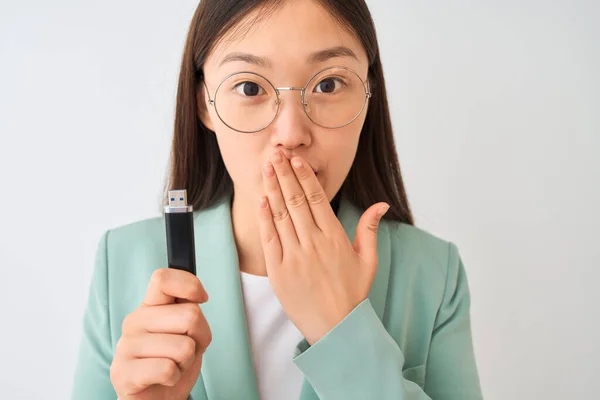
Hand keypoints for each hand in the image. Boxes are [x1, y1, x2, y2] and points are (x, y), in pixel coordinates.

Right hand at [110, 268, 211, 399]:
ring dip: (186, 362)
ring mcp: (125, 346)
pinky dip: (174, 377)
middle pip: (190, 316)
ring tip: (173, 365)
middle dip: (198, 338)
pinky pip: (167, 369)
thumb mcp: (189, 331)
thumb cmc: (174, 361)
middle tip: (185, 350)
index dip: (190, 285)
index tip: (202, 299)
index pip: (164, 278)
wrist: (157, 398)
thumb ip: (189, 311)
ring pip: (183, 346)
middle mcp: (134, 321)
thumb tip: (197, 297)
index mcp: (150, 306)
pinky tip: (163, 378)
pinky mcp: (122, 373)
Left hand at [258, 150, 388, 344]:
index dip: (304, 176)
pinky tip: (261, 200)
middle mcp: (313, 243)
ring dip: (272, 189)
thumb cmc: (352, 294)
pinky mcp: (278, 270)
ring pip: (281, 215)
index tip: (296, 160)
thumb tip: (381, 204)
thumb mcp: (368, 261)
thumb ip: (369, 229)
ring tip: (266, 168)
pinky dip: (264, 218)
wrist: (335, 328)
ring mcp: (294, 256)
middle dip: (284, 174)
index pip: (316, 198)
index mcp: (334, 237)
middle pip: (296, 200)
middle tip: (275, 153)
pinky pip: (269, 238)